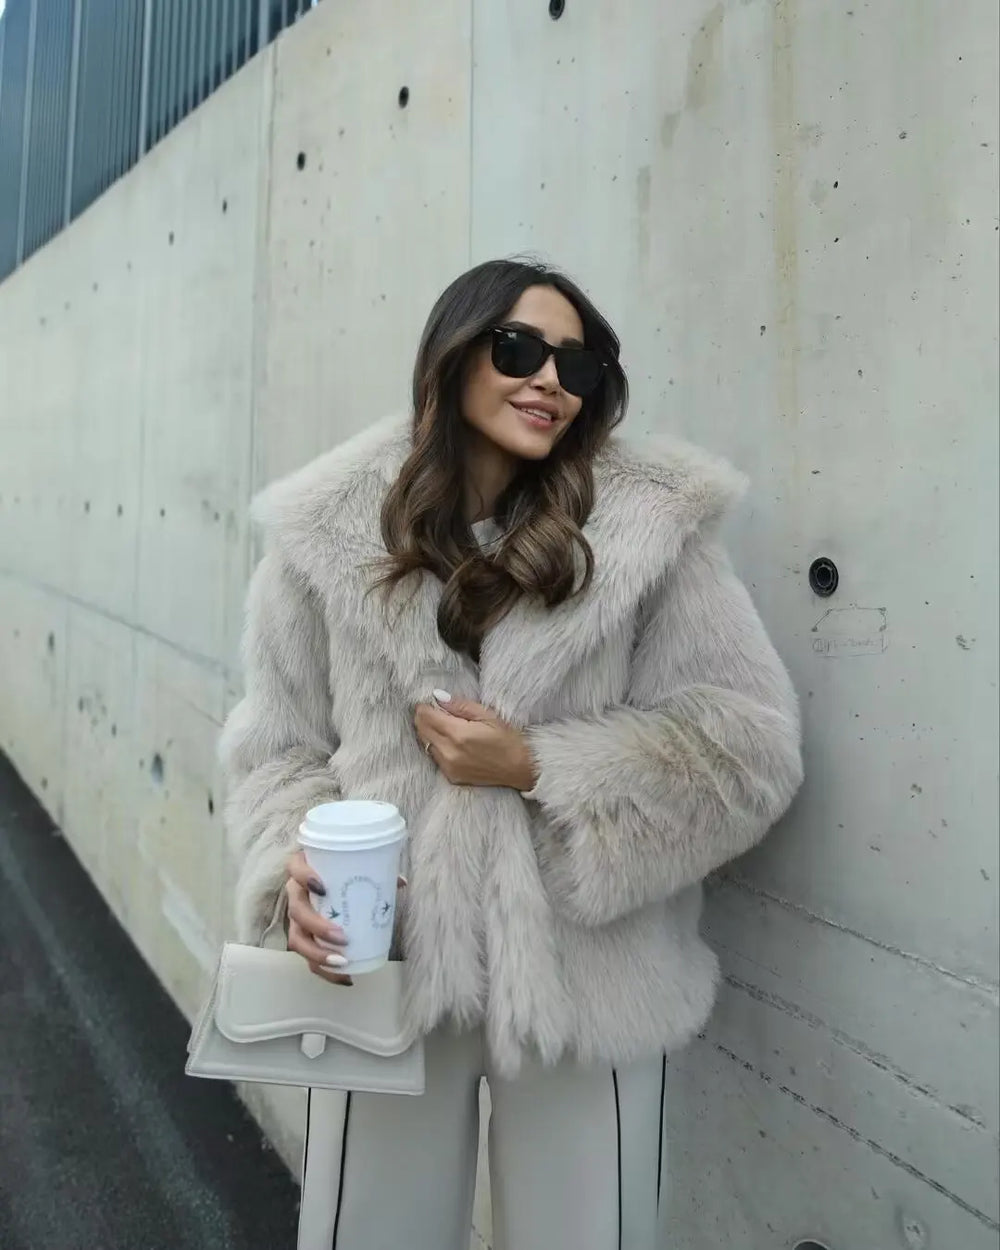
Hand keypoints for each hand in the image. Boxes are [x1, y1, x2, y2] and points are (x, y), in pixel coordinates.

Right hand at [285, 852, 407, 986]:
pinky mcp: (303, 937)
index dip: (304, 877)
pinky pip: (307, 956)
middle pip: (296, 911)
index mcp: (303, 869)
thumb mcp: (354, 866)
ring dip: (317, 953)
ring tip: (342, 962)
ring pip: (297, 938)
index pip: (295, 868)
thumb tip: (400, 882)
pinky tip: (345, 977)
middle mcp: (296, 893)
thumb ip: (376, 870)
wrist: (324, 878)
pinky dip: (325, 969)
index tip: (322, 888)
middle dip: (317, 927)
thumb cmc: (340, 870)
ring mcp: (297, 917)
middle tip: (341, 937)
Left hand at [413, 692, 538, 790]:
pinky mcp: (451, 777)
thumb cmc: (508, 739)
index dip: (425, 706)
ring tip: (445, 727)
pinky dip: (437, 747)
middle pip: (421, 729)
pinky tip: (452, 743)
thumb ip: (460, 705)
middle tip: (437, 711)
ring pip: (425, 744)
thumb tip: (438, 696)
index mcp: (458, 734)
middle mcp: (449, 752)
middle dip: (424, 718)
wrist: (520, 769)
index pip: (426, 716)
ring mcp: (449, 767)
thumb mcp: (488, 715)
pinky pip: (434, 757)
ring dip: (429, 732)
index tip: (432, 702)